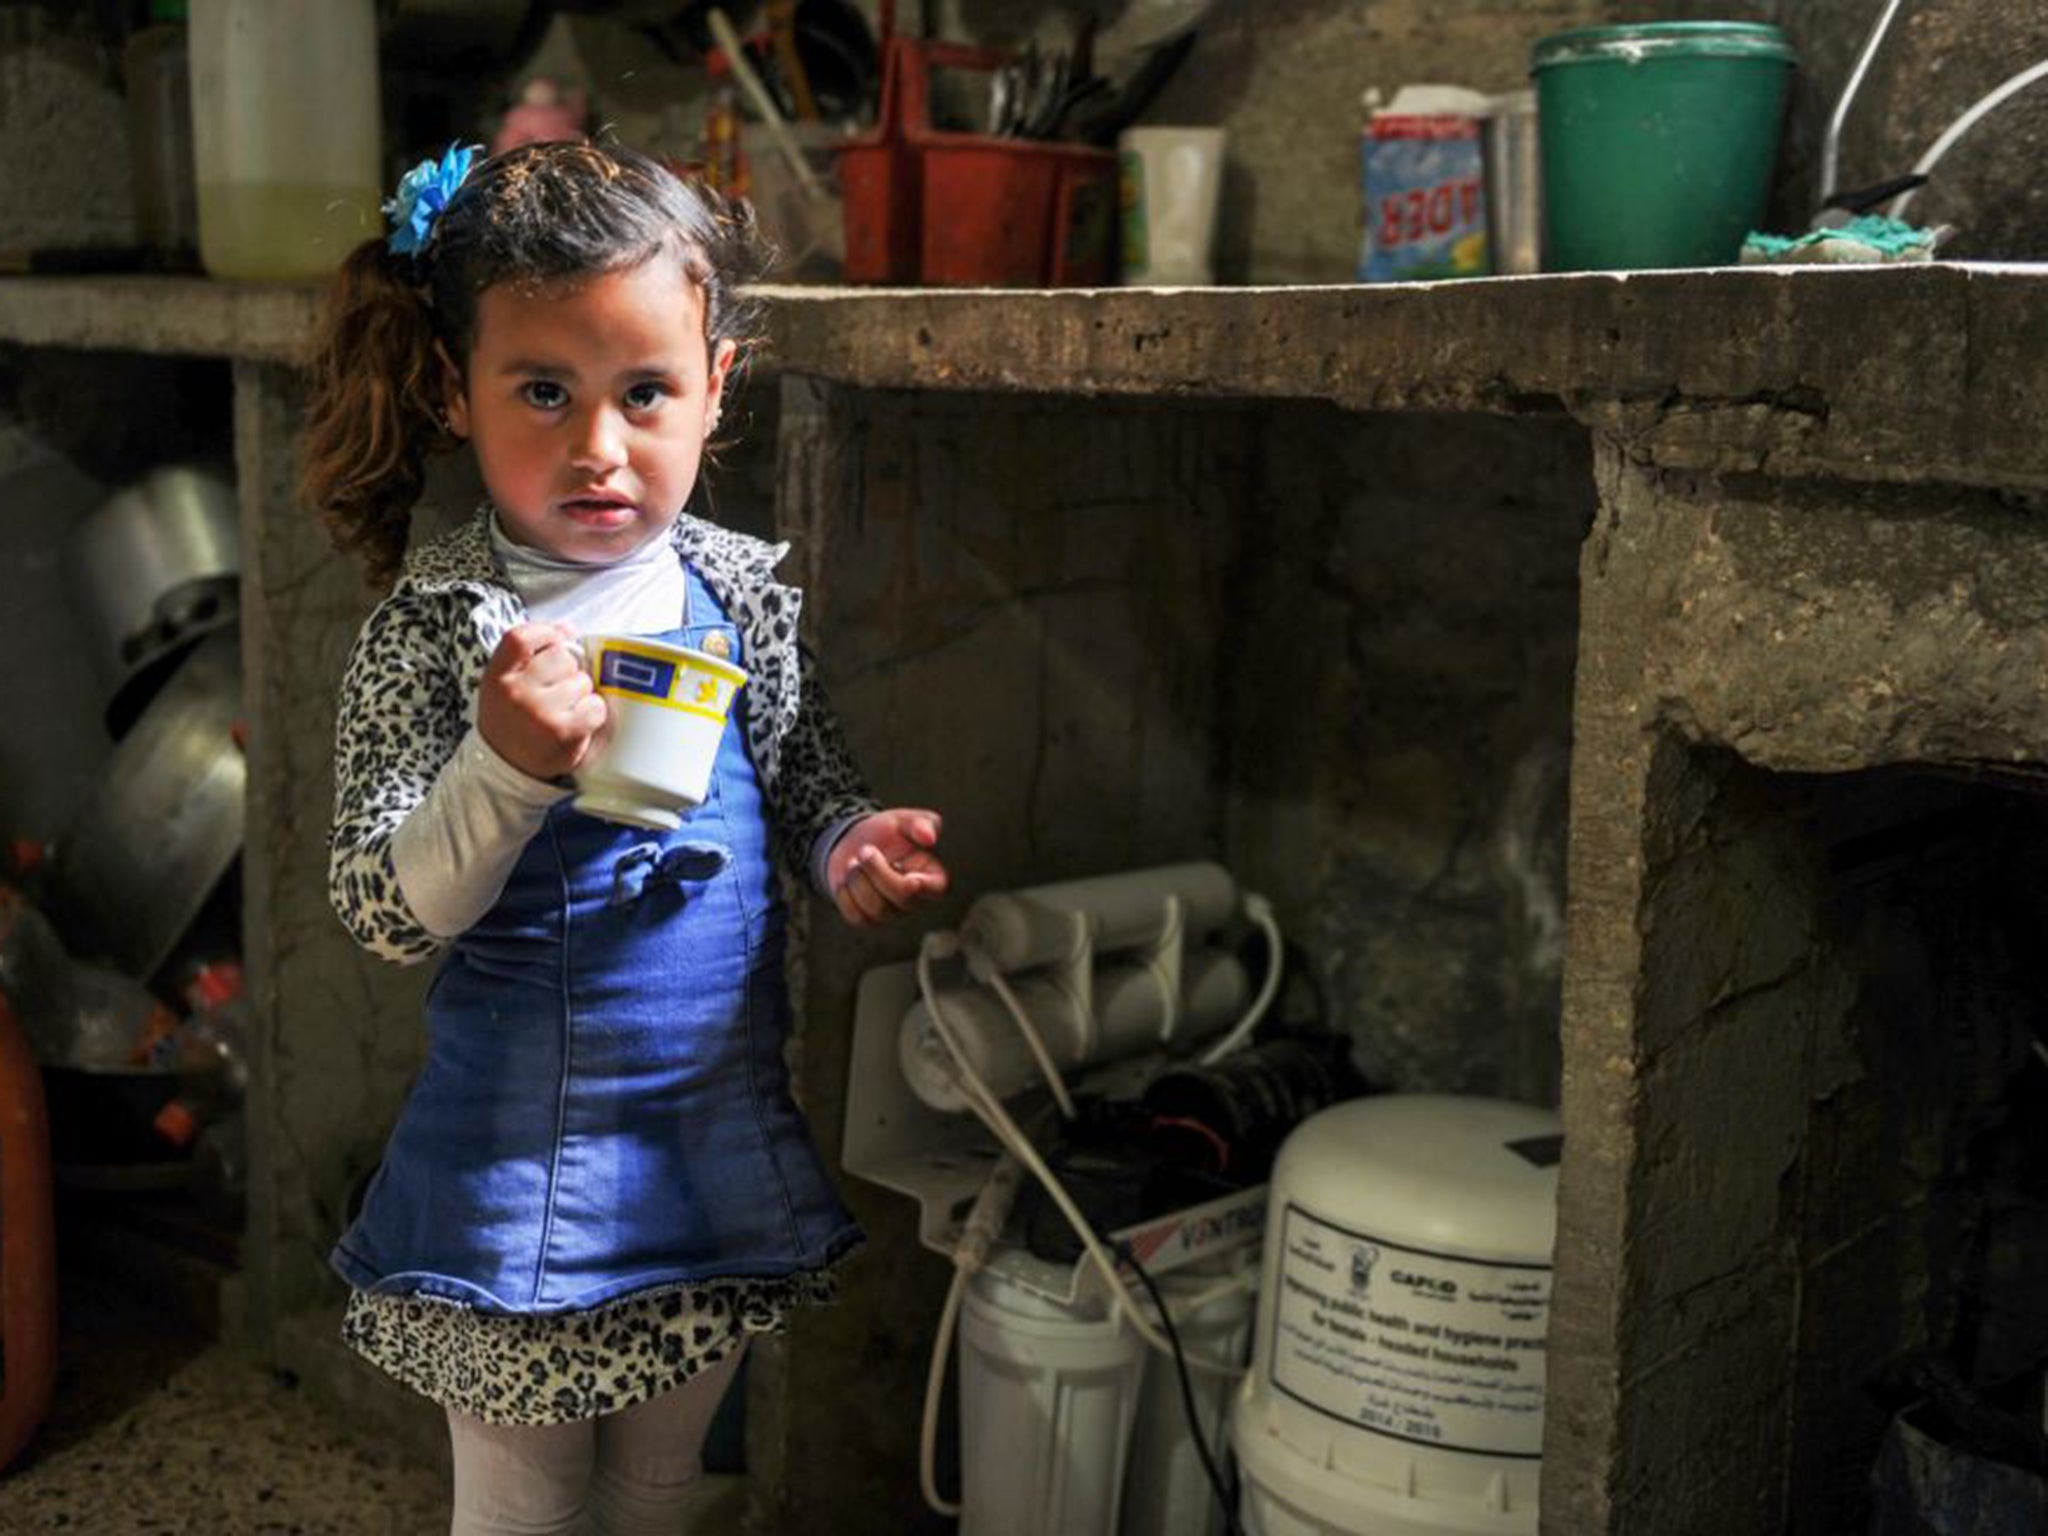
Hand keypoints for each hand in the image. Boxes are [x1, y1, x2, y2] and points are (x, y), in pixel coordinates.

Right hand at [476, 622, 606, 781]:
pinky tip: (577, 721)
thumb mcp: (505, 682)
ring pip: (582, 681)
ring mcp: (539, 712)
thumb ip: (530, 653)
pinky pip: (595, 706)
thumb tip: (567, 628)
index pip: (521, 637)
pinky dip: (593, 713)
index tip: (556, 641)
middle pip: (561, 655)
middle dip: (567, 669)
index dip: (546, 633)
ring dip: (580, 694)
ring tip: (563, 709)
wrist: (505, 767)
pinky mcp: (564, 732)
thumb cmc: (511, 719)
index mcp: (497, 676)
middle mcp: (515, 692)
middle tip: (556, 689)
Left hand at [828, 809, 947, 927]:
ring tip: (853, 861)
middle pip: (902, 897)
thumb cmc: (888, 832)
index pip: (935, 889)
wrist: (856, 842)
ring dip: (859, 881)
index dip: (917, 883)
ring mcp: (891, 913)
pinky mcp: (868, 919)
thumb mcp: (904, 820)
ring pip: (877, 910)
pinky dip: (846, 894)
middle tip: (865, 850)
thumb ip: (921, 824)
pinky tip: (847, 877)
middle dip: (878, 872)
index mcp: (933, 877)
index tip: (900, 866)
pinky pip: (856, 916)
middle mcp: (915, 900)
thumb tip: (929, 838)